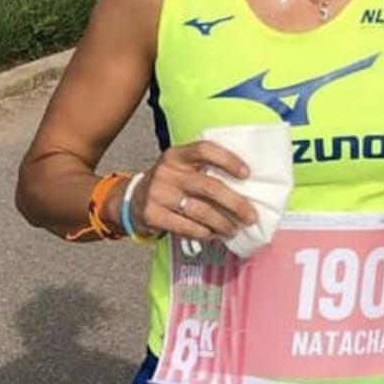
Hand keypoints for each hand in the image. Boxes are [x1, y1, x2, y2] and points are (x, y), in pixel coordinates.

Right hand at [121, 141, 257, 240]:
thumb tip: (245, 186)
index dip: (228, 160)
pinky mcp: (153, 214)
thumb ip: (204, 169)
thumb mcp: (181, 167)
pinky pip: (186, 226)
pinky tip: (212, 234)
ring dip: (222, 223)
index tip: (246, 173)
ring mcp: (158, 193)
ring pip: (200, 211)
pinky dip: (204, 232)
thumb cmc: (169, 183)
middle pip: (209, 186)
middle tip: (250, 216)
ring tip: (233, 229)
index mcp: (177, 155)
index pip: (205, 150)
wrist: (133, 200)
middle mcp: (167, 171)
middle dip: (235, 203)